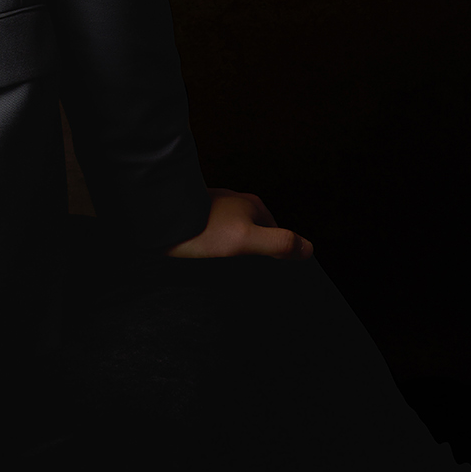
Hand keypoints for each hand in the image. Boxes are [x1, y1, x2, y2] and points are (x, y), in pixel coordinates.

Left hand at [165, 188, 312, 260]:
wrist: (161, 217)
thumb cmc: (202, 227)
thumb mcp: (246, 239)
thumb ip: (278, 243)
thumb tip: (309, 249)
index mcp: (253, 205)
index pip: (276, 233)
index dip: (275, 253)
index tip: (266, 269)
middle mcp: (236, 201)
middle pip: (255, 231)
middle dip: (252, 250)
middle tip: (243, 269)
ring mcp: (216, 206)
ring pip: (234, 232)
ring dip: (231, 247)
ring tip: (223, 263)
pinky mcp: (198, 213)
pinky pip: (214, 232)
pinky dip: (214, 244)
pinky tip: (206, 254)